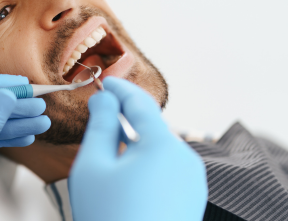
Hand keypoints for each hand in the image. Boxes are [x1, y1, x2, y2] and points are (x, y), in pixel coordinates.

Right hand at [70, 77, 207, 220]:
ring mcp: (193, 180)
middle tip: (99, 121)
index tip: (104, 79)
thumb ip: (100, 124)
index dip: (119, 88)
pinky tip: (127, 182)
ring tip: (109, 163)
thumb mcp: (94, 166)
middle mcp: (186, 158)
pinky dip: (145, 164)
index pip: (139, 103)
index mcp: (164, 145)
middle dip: (124, 121)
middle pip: (150, 126)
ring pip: (158, 148)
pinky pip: (166, 168)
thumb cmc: (110, 218)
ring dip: (133, 145)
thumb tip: (105, 99)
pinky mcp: (192, 197)